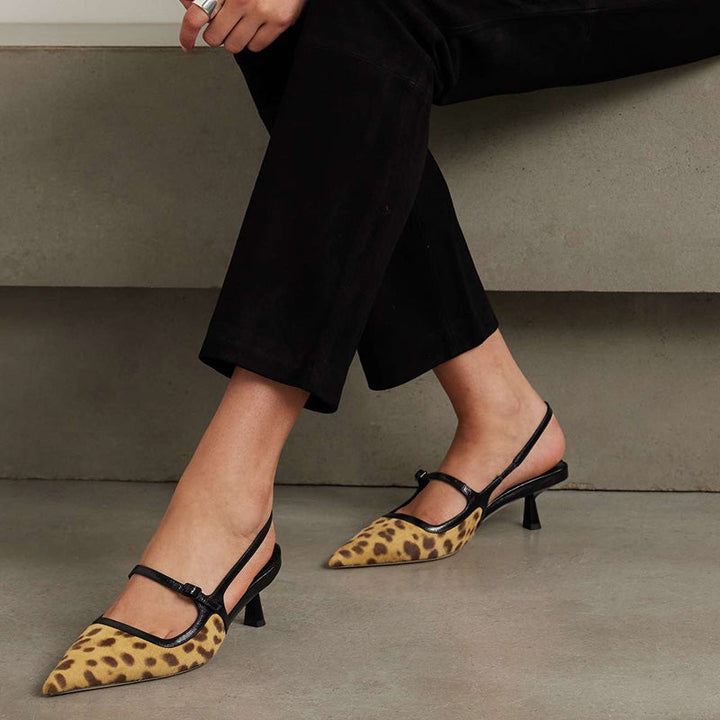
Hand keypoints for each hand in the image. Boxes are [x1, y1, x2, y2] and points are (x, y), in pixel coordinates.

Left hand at [178, 0, 305, 52]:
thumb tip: (188, 4)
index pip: (196, 16)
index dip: (187, 33)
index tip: (187, 43)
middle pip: (215, 38)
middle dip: (216, 34)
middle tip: (222, 26)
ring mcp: (261, 11)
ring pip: (234, 46)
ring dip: (234, 39)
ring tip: (242, 23)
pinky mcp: (279, 22)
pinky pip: (256, 46)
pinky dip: (253, 40)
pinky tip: (257, 25)